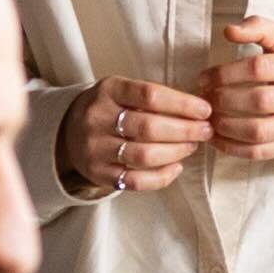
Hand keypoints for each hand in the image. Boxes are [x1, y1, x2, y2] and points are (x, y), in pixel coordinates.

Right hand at [60, 78, 210, 196]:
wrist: (67, 130)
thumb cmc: (109, 108)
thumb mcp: (122, 91)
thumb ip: (153, 97)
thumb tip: (197, 109)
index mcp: (108, 91)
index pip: (150, 95)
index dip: (182, 104)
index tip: (204, 110)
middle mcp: (98, 118)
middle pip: (149, 127)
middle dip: (185, 130)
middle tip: (206, 130)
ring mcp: (95, 148)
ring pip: (144, 156)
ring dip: (176, 152)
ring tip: (192, 146)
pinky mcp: (98, 173)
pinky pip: (135, 181)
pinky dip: (161, 177)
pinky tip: (176, 167)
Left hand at [200, 18, 273, 163]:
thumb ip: (258, 28)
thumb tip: (229, 31)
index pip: (258, 68)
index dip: (225, 73)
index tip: (204, 78)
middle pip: (259, 101)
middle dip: (223, 100)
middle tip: (204, 99)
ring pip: (258, 131)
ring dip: (225, 126)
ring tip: (208, 118)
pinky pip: (259, 152)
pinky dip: (232, 147)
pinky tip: (217, 137)